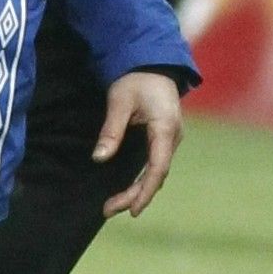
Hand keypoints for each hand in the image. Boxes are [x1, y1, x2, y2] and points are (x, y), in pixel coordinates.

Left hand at [95, 69, 184, 216]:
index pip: (158, 167)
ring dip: (138, 190)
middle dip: (135, 195)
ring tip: (113, 206)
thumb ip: (112, 130)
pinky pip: (156, 163)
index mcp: (166, 128)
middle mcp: (173, 136)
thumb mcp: (120, 101)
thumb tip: (99, 158)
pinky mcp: (164, 137)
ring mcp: (171, 138)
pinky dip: (143, 178)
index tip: (131, 210)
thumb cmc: (136, 79)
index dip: (144, 191)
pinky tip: (129, 188)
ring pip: (157, 171)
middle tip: (108, 210)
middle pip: (157, 174)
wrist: (152, 63)